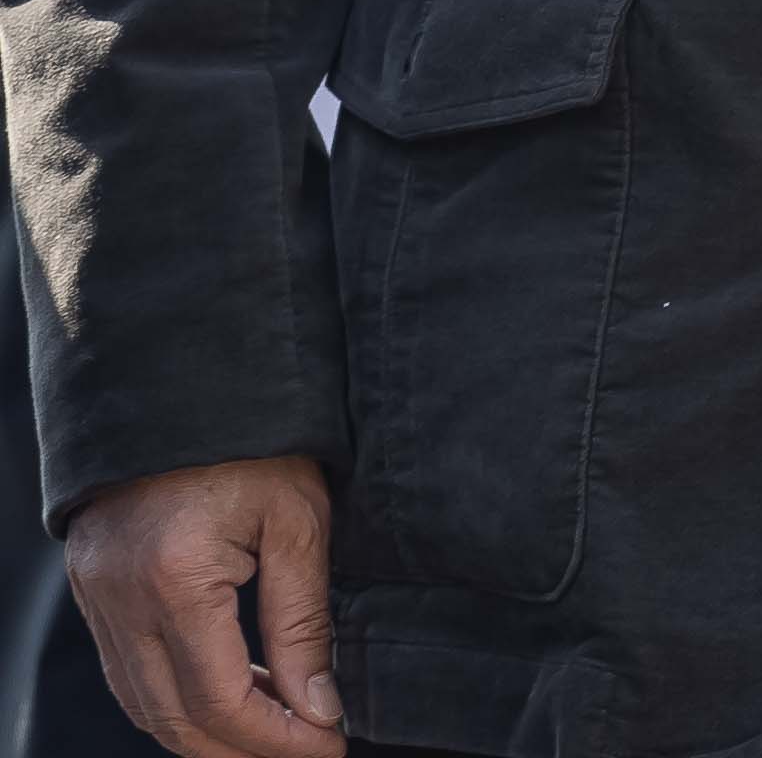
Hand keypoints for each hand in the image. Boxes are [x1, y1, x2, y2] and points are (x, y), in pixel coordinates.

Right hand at [63, 457, 336, 757]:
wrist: (184, 380)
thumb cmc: (253, 439)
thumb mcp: (299, 521)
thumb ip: (305, 621)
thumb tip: (318, 708)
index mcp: (175, 580)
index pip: (221, 700)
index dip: (275, 739)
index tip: (328, 746)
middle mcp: (122, 599)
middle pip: (172, 718)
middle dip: (239, 751)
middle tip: (305, 750)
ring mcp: (97, 597)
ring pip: (142, 703)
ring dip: (204, 731)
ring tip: (274, 730)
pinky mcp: (94, 589)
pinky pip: (127, 670)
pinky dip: (174, 696)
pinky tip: (230, 691)